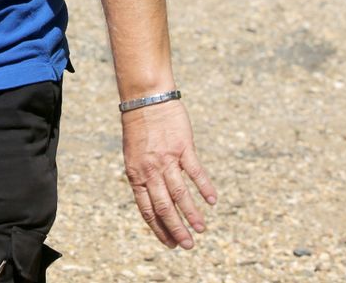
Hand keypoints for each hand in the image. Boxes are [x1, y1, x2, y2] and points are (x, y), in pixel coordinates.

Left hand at [121, 100, 216, 248]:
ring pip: (180, 194)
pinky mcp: (182, 147)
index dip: (158, 229)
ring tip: (200, 230)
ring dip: (191, 214)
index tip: (169, 244)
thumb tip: (152, 198)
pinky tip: (212, 201)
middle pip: (163, 206)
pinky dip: (204, 187)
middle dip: (176, 229)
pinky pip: (195, 172)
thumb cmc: (140, 128)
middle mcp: (149, 170)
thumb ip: (143, 176)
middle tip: (187, 245)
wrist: (145, 99)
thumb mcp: (133, 155)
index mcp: (135, 174)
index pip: (146, 209)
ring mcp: (166, 159)